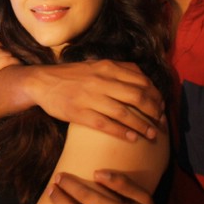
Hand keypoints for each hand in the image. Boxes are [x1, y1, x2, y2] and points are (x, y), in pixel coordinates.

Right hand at [0, 41, 19, 106]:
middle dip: (12, 53)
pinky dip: (17, 63)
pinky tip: (21, 68)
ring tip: (25, 64)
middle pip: (3, 46)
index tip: (11, 57)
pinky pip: (10, 60)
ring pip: (8, 52)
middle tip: (22, 60)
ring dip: (17, 58)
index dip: (4, 50)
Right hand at [29, 60, 164, 140]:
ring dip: (142, 125)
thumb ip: (118, 69)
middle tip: (160, 121)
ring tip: (152, 134)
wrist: (42, 82)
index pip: (141, 80)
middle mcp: (101, 80)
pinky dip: (122, 132)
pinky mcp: (80, 112)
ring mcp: (90, 97)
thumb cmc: (72, 75)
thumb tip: (142, 78)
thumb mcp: (96, 64)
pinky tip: (132, 138)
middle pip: (137, 96)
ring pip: (124, 112)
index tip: (161, 106)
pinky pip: (106, 124)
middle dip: (154, 111)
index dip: (156, 95)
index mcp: (107, 67)